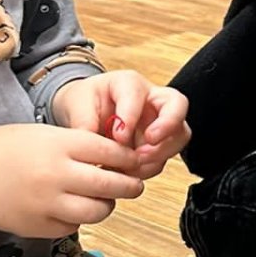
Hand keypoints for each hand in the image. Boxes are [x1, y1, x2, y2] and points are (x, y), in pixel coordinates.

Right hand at [0, 125, 144, 240]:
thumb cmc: (0, 150)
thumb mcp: (41, 134)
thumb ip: (76, 144)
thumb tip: (113, 157)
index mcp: (59, 146)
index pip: (110, 151)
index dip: (127, 157)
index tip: (133, 160)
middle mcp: (57, 176)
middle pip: (112, 184)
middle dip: (130, 184)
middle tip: (134, 184)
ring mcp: (49, 205)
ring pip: (99, 210)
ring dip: (108, 204)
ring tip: (104, 197)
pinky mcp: (41, 228)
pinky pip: (75, 226)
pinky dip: (80, 218)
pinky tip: (74, 208)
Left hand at [52, 71, 189, 178]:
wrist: (84, 113)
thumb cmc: (84, 102)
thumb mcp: (76, 105)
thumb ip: (84, 123)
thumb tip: (94, 148)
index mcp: (129, 84)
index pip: (138, 94)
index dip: (130, 116)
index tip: (117, 135)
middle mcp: (151, 100)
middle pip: (177, 105)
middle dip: (167, 126)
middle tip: (148, 142)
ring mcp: (158, 122)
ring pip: (179, 135)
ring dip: (160, 153)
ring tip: (135, 164)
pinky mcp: (157, 144)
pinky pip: (164, 157)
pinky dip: (149, 168)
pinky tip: (129, 172)